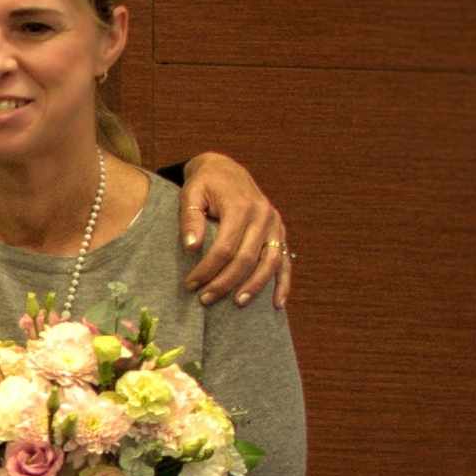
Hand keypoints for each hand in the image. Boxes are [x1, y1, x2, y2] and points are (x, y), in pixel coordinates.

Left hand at [178, 153, 292, 308]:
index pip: (224, 247)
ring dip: (254, 287)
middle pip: (247, 259)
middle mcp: (264, 216)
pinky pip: (285, 261)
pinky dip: (282, 283)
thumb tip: (191, 247)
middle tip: (205, 300)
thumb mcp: (191, 194)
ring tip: (236, 304)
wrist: (226, 170)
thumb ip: (190, 219)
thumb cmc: (204, 185)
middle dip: (225, 282)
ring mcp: (275, 225)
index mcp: (241, 206)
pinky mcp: (280, 233)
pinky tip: (277, 304)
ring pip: (269, 263)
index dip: (207, 269)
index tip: (191, 285)